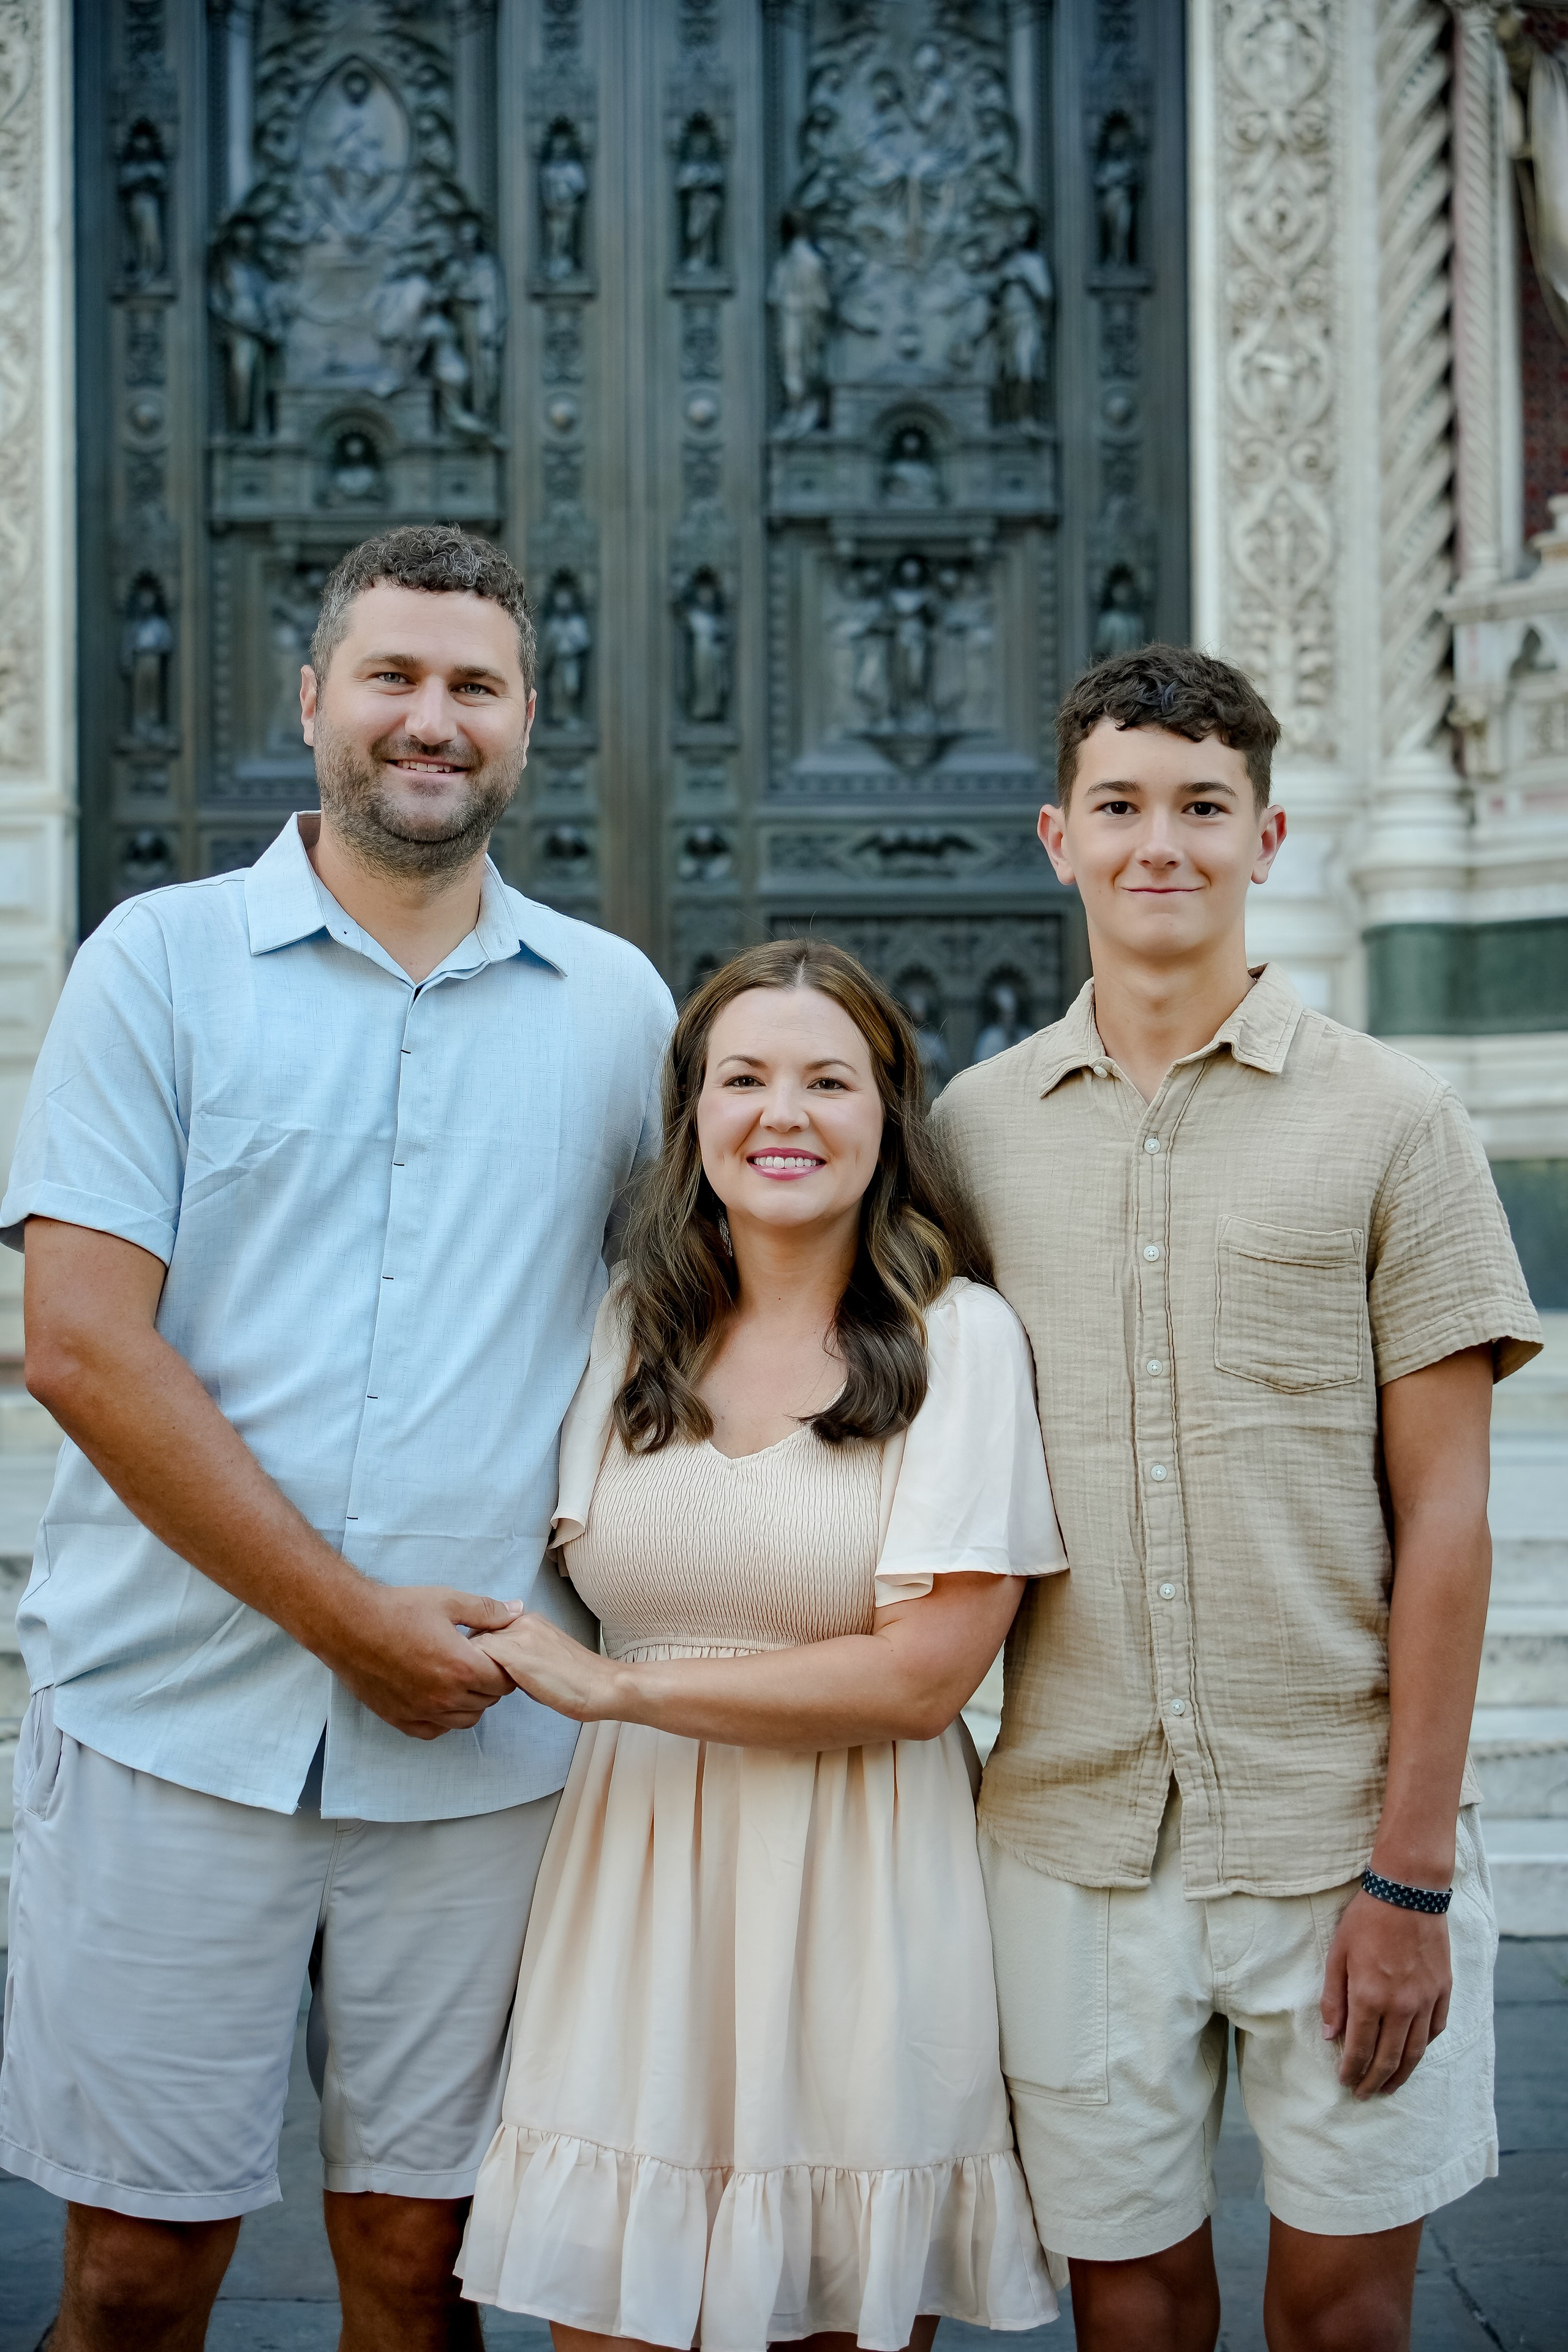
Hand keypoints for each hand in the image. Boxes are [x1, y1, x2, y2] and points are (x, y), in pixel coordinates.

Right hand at [318, 1584, 522, 1741]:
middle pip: (487, 1701)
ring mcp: (421, 1711)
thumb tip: (516, 1611)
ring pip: (464, 1720)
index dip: (505, 1668)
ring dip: (469, 1703)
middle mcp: (444, 1697)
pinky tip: (437, 1697)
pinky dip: (442, 1719)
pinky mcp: (400, 1719)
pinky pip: (434, 1731)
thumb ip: (486, 1611)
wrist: (349, 1624)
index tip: (495, 1656)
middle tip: (476, 1663)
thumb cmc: (398, 1609)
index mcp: (462, 1668)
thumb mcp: (448, 1601)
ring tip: (457, 1679)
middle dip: (488, 1683)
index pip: (504, 1682)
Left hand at [476, 1611, 616, 1722]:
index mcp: (530, 1620)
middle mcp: (522, 1620)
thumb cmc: (575, 1683)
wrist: (601, 1686)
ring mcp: (517, 1635)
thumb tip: (494, 1665)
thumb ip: (519, 1654)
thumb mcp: (543, 1659)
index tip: (479, 1670)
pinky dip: (473, 1674)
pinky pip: (477, 1658)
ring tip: (477, 1688)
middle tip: (472, 1681)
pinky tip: (483, 1691)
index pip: (488, 1628)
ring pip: (474, 1645)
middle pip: (477, 1634)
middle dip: (470, 1657)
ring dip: (470, 1666)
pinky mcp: (513, 1653)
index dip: (478, 1651)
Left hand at [1321, 1889, 1451, 2097]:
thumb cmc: (1366, 1920)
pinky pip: (1435, 2030)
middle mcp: (1400, 2006)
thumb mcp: (1338, 1954)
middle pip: (1389, 2058)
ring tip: (1388, 2088)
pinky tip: (1413, 2055)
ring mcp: (1426, 2000)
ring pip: (1415, 2051)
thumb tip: (1331, 2036)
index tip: (1344, 2082)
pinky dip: (1423, 2048)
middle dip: (1373, 2081)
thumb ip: (1334, 1998)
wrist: (1408, 1892)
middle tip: (1363, 2095)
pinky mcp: (1443, 1991)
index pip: (1360, 2049)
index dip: (1352, 2070)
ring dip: (1401, 2075)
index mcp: (1369, 1997)